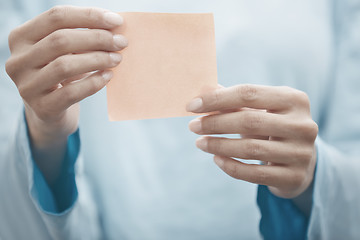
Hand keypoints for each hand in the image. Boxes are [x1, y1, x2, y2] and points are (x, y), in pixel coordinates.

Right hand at [5, 6, 126, 182]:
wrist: (50, 112)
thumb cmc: (61, 76)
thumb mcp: (65, 52)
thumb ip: (81, 36)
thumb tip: (114, 26)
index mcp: (21, 37)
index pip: (56, 17)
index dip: (89, 16)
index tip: (116, 21)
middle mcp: (17, 60)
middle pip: (61, 40)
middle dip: (97, 38)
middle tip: (121, 42)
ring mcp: (26, 86)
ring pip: (65, 65)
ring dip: (97, 59)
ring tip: (117, 58)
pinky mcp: (41, 107)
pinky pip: (71, 93)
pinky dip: (93, 83)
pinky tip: (108, 76)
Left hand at [187, 84, 317, 197]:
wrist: (301, 160)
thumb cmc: (272, 128)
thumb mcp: (258, 111)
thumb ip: (232, 101)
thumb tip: (201, 91)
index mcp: (294, 99)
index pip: (249, 93)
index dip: (217, 99)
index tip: (191, 106)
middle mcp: (303, 124)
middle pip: (249, 121)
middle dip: (215, 123)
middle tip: (193, 126)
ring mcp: (301, 152)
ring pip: (250, 149)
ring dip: (218, 146)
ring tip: (200, 143)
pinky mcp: (294, 177)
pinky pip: (255, 173)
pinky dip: (230, 166)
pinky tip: (216, 159)